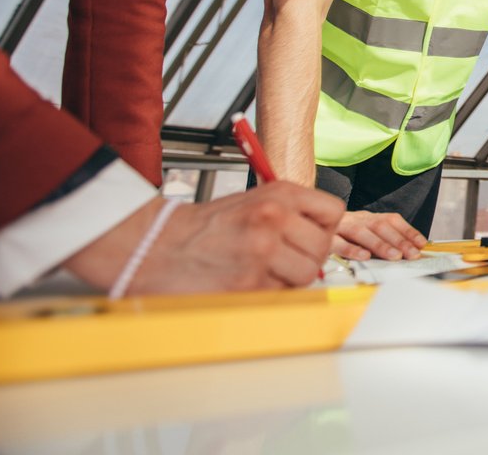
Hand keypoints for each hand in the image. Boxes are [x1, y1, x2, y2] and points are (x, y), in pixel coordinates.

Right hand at [65, 181, 343, 293]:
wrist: (154, 246)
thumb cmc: (202, 228)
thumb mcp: (252, 202)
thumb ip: (290, 215)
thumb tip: (320, 238)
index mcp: (278, 194)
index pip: (333, 211)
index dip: (324, 229)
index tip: (310, 237)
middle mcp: (274, 217)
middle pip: (322, 248)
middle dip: (306, 259)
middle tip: (282, 260)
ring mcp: (262, 250)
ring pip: (306, 275)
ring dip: (288, 279)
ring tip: (261, 271)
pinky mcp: (249, 282)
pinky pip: (280, 293)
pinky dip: (267, 293)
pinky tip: (244, 280)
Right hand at [331, 210, 426, 260]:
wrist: (310, 222)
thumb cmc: (345, 235)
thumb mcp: (366, 233)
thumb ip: (386, 240)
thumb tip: (414, 250)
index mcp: (369, 218)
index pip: (392, 220)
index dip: (408, 231)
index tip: (421, 244)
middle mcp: (357, 220)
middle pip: (379, 226)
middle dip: (398, 240)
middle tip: (412, 254)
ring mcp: (341, 227)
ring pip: (361, 233)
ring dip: (380, 245)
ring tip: (395, 257)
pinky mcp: (326, 238)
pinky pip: (338, 242)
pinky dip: (351, 249)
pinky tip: (363, 256)